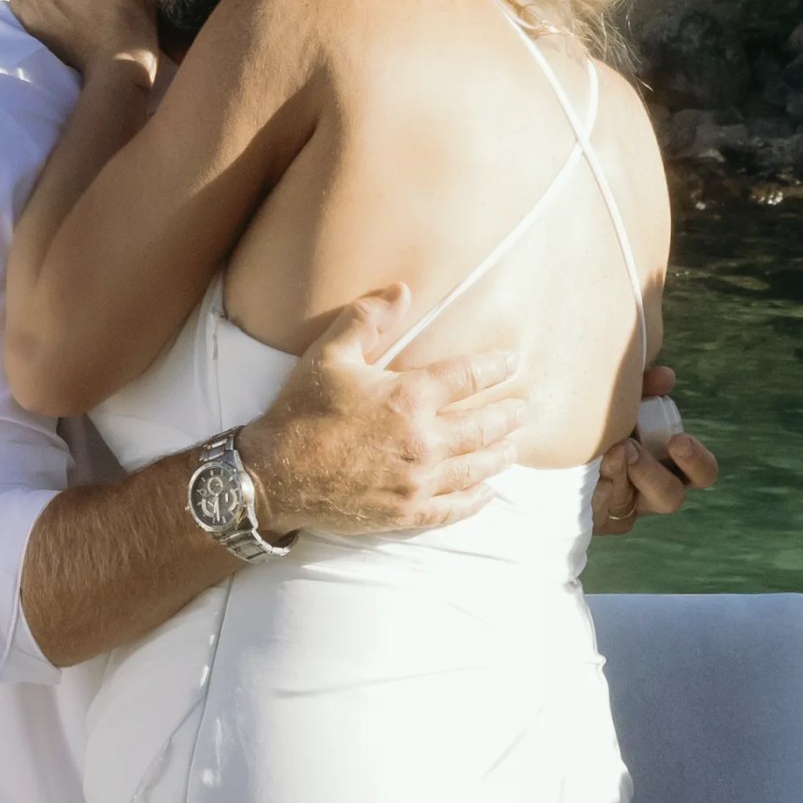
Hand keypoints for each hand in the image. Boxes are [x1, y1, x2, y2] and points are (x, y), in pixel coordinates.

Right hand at [240, 287, 526, 538]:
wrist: (273, 477)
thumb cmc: (301, 412)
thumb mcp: (329, 354)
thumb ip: (368, 318)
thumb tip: (402, 289)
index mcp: (409, 398)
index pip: (468, 377)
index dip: (495, 367)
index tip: (513, 361)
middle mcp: (423, 442)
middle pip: (483, 426)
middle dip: (510, 414)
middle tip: (528, 406)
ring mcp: (418, 482)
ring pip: (476, 468)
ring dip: (501, 454)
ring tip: (516, 445)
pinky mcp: (406, 512)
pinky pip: (454, 508)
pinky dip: (476, 499)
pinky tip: (487, 492)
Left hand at [595, 365, 718, 534]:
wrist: (561, 436)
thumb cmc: (603, 413)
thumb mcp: (624, 398)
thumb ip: (645, 387)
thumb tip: (665, 377)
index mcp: (669, 463)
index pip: (701, 473)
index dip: (696, 460)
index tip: (678, 440)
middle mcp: (652, 490)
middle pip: (671, 498)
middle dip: (652, 473)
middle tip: (629, 448)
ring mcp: (623, 507)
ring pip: (629, 506)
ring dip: (619, 477)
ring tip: (601, 453)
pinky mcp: (596, 518)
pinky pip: (600, 511)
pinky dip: (594, 488)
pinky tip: (582, 470)